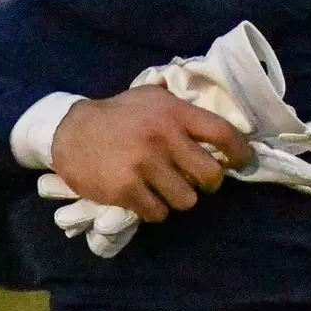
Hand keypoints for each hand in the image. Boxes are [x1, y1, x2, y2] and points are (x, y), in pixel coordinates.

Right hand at [51, 85, 253, 223]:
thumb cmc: (116, 115)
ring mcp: (145, 166)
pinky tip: (144, 198)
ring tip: (165, 189)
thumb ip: (178, 105)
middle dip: (209, 183)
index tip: (241, 162)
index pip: (222, 133)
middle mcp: (163, 138)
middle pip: (211, 176)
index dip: (240, 152)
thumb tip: (210, 109)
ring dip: (179, 198)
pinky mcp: (126, 190)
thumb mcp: (148, 97)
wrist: (69, 133)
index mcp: (174, 113)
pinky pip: (158, 213)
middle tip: (197, 181)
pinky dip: (155, 209)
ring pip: (187, 200)